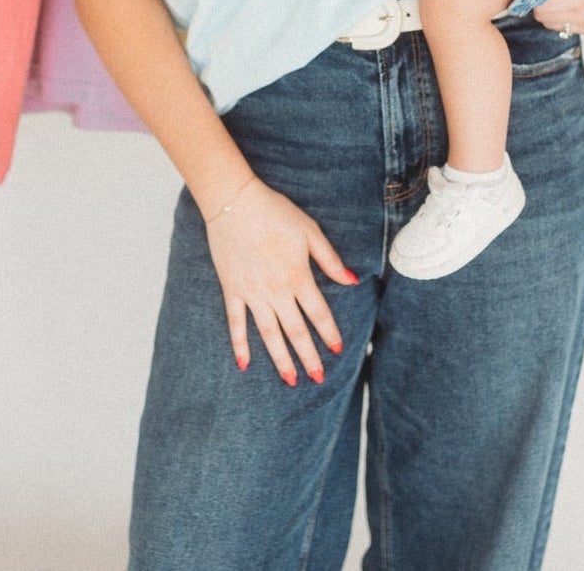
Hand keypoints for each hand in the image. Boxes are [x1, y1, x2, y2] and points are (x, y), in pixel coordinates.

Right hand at [206, 177, 356, 384]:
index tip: (338, 350)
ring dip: (281, 359)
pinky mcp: (232, 289)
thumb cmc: (275, 212)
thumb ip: (329, 260)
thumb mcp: (309, 231)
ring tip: (290, 380)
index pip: (319, 313)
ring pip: (269, 334)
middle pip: (296, 331)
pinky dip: (240, 345)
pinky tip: (245, 365)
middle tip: (318, 378)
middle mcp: (276, 290)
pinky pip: (236, 323)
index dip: (329, 333)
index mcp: (298, 275)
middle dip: (309, 357)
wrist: (235, 202)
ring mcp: (252, 292)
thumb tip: (351, 281)